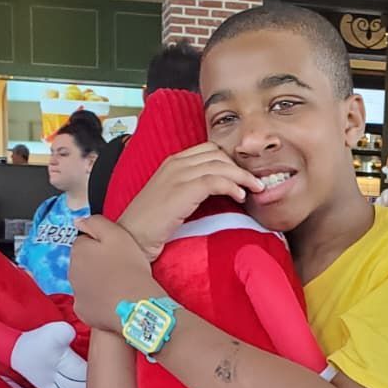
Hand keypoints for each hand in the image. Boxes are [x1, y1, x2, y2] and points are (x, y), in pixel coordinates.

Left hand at [69, 216, 160, 332]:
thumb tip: (79, 221)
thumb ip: (96, 223)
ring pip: (84, 283)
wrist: (137, 304)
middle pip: (82, 264)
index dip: (100, 246)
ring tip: (116, 286)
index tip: (114, 253)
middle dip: (96, 264)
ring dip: (95, 282)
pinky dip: (97, 301)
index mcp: (79, 251)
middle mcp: (71, 272)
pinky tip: (112, 300)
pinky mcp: (83, 311)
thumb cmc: (130, 268)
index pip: (84, 243)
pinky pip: (88, 303)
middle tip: (117, 269)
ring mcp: (76, 293)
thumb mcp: (118, 235)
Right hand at [116, 143, 261, 260]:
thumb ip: (189, 190)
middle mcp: (175, 164)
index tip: (243, 176)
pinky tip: (240, 196)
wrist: (131, 237)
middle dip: (240, 167)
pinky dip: (232, 186)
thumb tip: (216, 193)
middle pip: (218, 154)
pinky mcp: (183, 190)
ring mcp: (178, 175)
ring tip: (256, 188)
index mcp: (172, 163)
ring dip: (243, 176)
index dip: (229, 160)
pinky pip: (216, 181)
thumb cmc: (150, 225)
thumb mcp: (171, 200)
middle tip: (254, 182)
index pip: (208, 150)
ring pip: (221, 165)